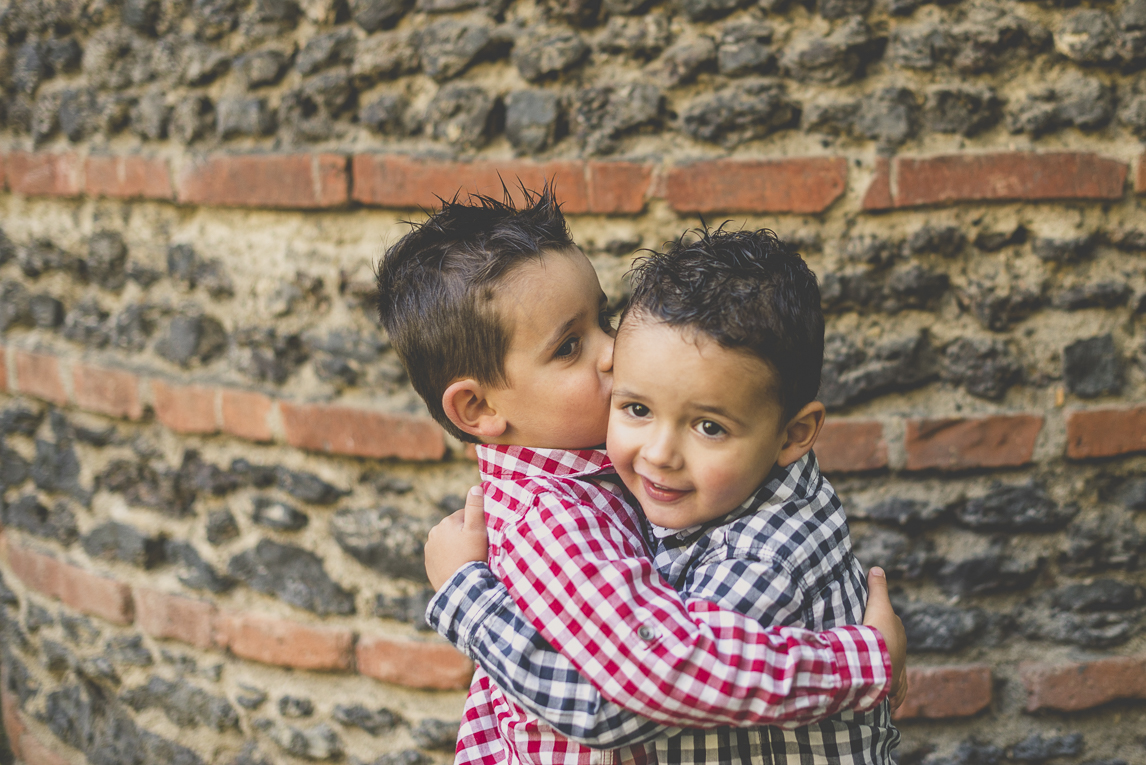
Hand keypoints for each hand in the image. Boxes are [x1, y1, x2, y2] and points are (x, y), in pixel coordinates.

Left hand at [425, 485, 488, 590]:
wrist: (460, 587)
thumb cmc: (471, 556)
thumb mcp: (478, 530)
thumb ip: (476, 507)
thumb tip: (475, 487)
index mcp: (446, 522)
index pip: (465, 516)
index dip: (476, 526)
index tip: (482, 538)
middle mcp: (433, 533)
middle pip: (455, 529)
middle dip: (464, 535)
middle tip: (476, 549)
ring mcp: (429, 549)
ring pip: (447, 542)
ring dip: (456, 546)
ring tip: (467, 558)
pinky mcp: (428, 563)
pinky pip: (441, 555)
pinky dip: (448, 557)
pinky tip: (457, 565)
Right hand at [862, 567, 907, 711]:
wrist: (878, 657)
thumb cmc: (877, 631)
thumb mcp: (877, 604)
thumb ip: (877, 587)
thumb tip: (877, 568)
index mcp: (898, 634)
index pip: (893, 629)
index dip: (884, 629)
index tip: (875, 631)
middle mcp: (902, 653)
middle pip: (895, 652)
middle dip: (889, 654)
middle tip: (876, 656)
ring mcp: (898, 671)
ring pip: (898, 676)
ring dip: (893, 679)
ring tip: (885, 684)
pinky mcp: (893, 687)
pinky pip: (895, 695)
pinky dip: (894, 699)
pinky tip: (892, 705)